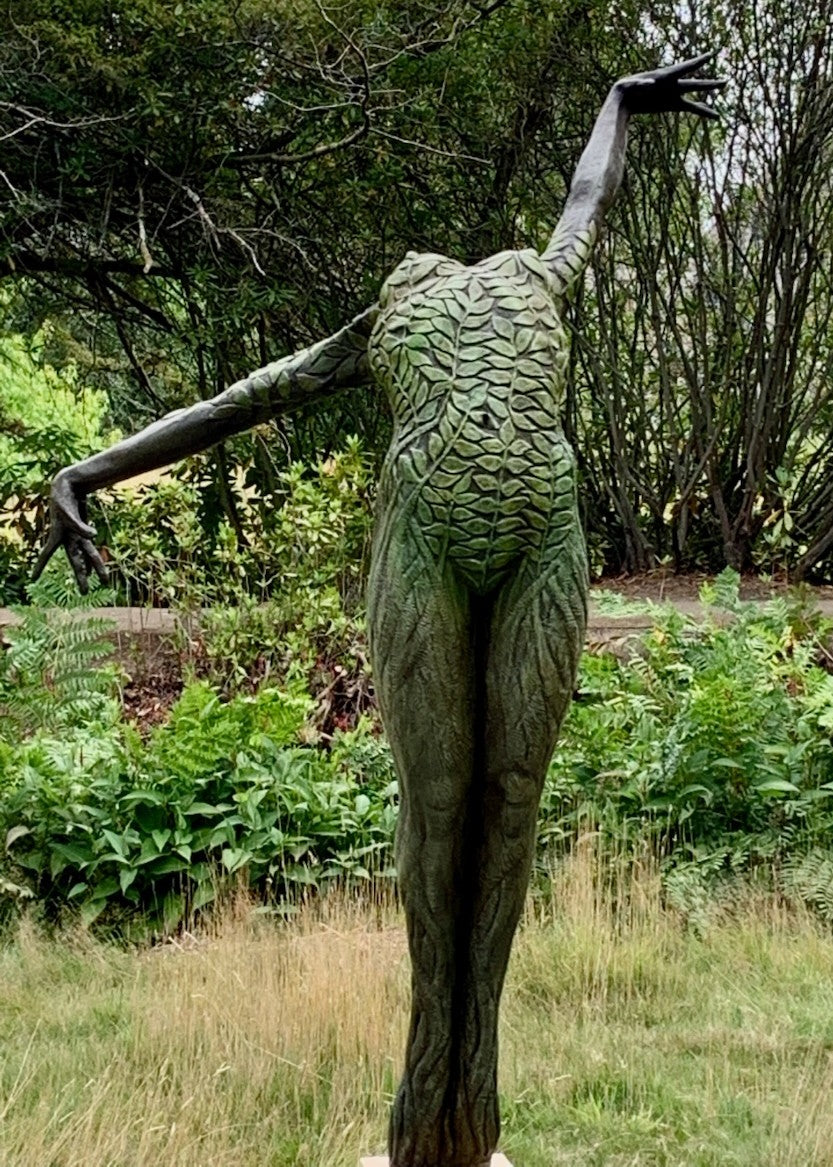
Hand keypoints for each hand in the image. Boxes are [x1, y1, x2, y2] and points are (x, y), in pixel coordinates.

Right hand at [32, 469, 108, 594]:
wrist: (67, 485)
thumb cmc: (64, 498)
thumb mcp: (70, 512)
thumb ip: (80, 526)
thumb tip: (94, 536)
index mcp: (58, 536)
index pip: (46, 554)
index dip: (40, 566)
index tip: (33, 578)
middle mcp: (68, 538)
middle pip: (76, 560)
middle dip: (81, 577)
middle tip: (84, 593)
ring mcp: (76, 534)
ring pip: (87, 554)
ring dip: (95, 566)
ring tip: (104, 580)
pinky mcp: (83, 528)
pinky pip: (89, 545)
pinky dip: (92, 554)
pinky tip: (97, 562)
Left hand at [616, 51, 726, 119]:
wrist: (626, 99)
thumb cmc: (626, 88)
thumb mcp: (631, 84)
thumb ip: (640, 83)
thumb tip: (649, 84)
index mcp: (664, 76)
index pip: (684, 68)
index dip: (697, 62)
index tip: (711, 54)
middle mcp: (673, 84)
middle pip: (694, 83)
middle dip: (709, 84)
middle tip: (725, 82)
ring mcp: (674, 94)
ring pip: (696, 95)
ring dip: (709, 93)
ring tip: (724, 86)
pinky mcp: (672, 105)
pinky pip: (691, 108)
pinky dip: (702, 110)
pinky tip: (714, 113)